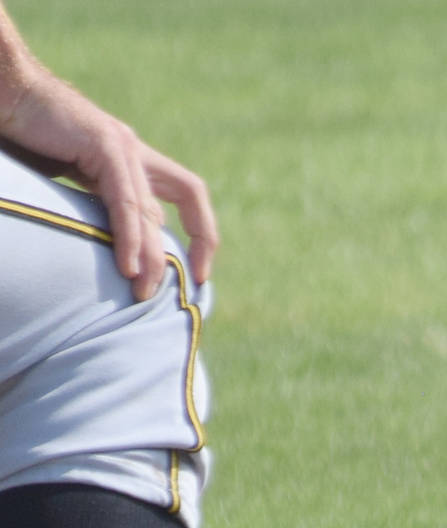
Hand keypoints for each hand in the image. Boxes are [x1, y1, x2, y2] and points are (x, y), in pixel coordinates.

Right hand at [0, 59, 215, 298]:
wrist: (3, 90)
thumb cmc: (21, 135)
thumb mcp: (66, 181)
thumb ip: (90, 206)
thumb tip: (97, 248)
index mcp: (131, 160)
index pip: (186, 196)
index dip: (201, 232)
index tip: (198, 272)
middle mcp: (135, 152)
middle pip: (186, 201)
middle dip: (190, 247)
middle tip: (174, 292)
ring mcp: (123, 146)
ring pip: (151, 211)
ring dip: (151, 256)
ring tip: (142, 291)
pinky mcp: (105, 145)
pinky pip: (125, 202)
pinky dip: (129, 237)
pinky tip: (127, 267)